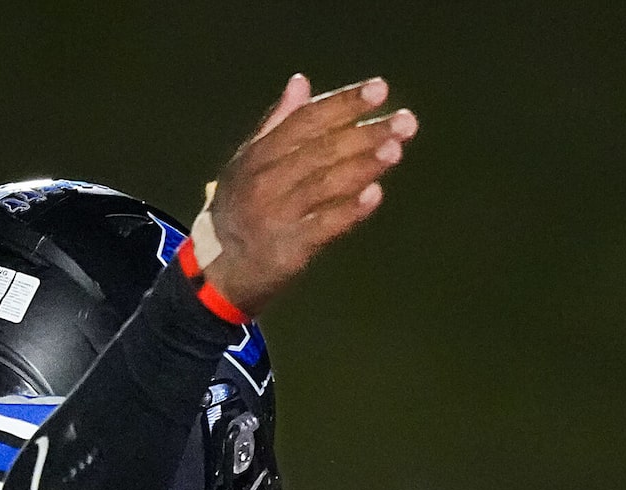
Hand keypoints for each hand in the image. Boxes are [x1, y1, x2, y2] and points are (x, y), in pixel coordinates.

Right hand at [199, 74, 417, 314]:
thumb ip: (278, 123)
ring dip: (362, 166)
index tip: (380, 89)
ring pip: (324, 185)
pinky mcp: (288, 250)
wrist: (219, 272)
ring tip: (396, 149)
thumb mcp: (249, 163)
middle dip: (365, 133)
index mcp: (257, 155)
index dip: (343, 103)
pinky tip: (375, 194)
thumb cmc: (241, 209)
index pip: (305, 121)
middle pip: (320, 150)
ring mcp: (275, 216)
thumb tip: (301, 81)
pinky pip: (323, 226)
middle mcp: (263, 182)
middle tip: (406, 121)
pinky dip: (350, 210)